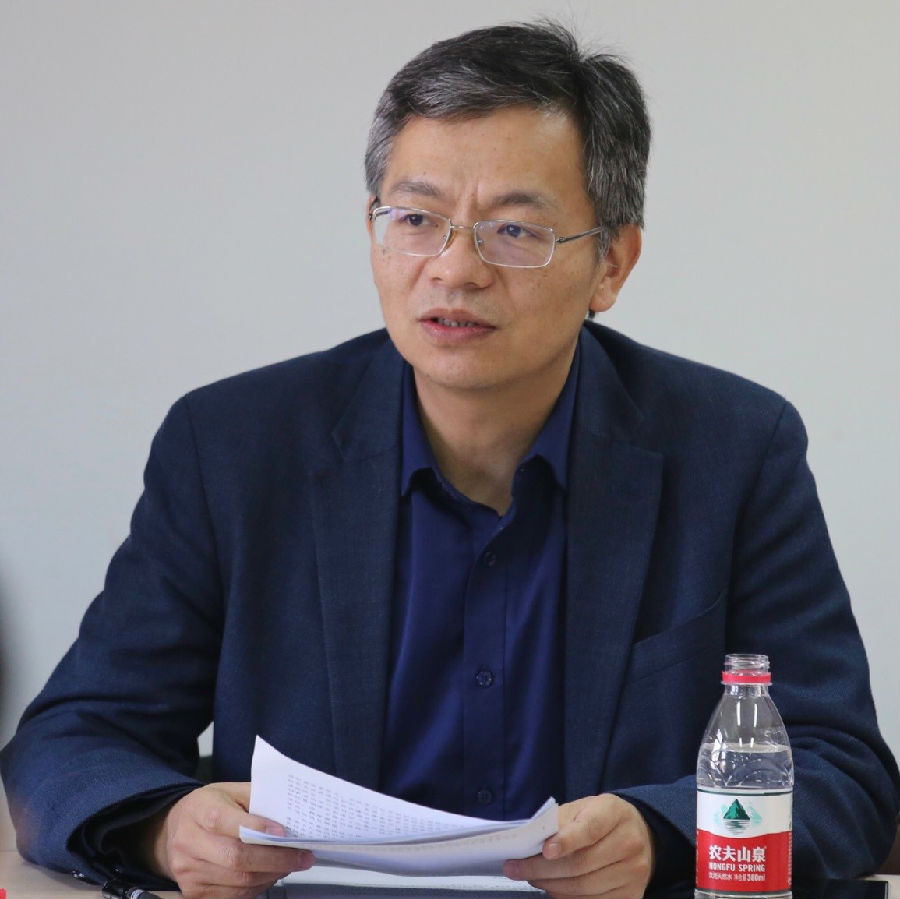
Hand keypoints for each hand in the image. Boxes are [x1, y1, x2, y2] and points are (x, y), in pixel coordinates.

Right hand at [139, 782, 313, 898]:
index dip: (258, 828)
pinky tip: (270, 874)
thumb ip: (257, 799)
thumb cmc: (209, 807)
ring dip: (271, 875)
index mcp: (200, 810)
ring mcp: (189, 870)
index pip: (228, 822)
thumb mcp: (230, 791)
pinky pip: (233, 895)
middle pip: (236, 858)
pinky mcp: (193, 891)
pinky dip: (257, 886)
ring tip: (290, 864)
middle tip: (302, 856)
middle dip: (276, 859)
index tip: (285, 832)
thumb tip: (289, 815)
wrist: (175, 828)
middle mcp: (189, 842)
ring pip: (238, 881)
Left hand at [502, 794, 654, 897]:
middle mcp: (629, 842)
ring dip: (552, 886)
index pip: (590, 829)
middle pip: (582, 864)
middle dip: (543, 870)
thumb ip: (559, 821)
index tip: (545, 851)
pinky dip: (567, 897)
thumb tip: (530, 840)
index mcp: (613, 813)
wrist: (639, 833)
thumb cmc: (602, 818)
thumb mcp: (582, 807)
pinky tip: (553, 888)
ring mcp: (633, 871)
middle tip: (518, 868)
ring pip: (585, 887)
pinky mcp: (633, 894)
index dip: (566, 841)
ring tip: (532, 878)